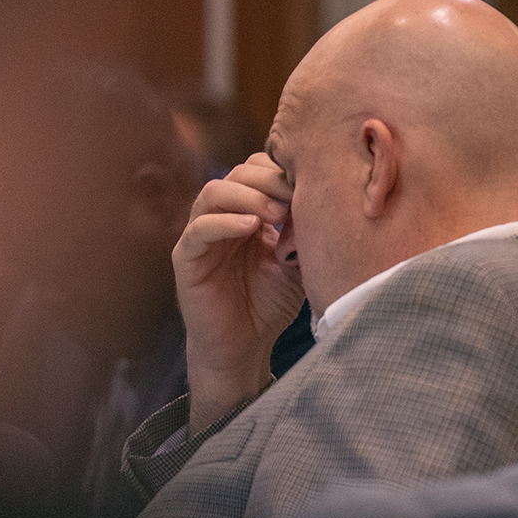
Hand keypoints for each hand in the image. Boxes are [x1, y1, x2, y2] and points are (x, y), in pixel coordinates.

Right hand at [175, 152, 305, 429]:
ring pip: (213, 193)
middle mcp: (223, 217)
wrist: (244, 347)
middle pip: (237, 174)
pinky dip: (224, 222)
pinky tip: (251, 228)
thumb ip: (306, 234)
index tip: (314, 184)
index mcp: (249, 212)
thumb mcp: (298, 265)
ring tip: (277, 213)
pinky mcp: (186, 258)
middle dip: (269, 179)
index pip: (259, 170)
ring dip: (248, 196)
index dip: (283, 171)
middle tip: (296, 196)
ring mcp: (202, 236)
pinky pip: (198, 230)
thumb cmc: (270, 305)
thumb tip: (332, 205)